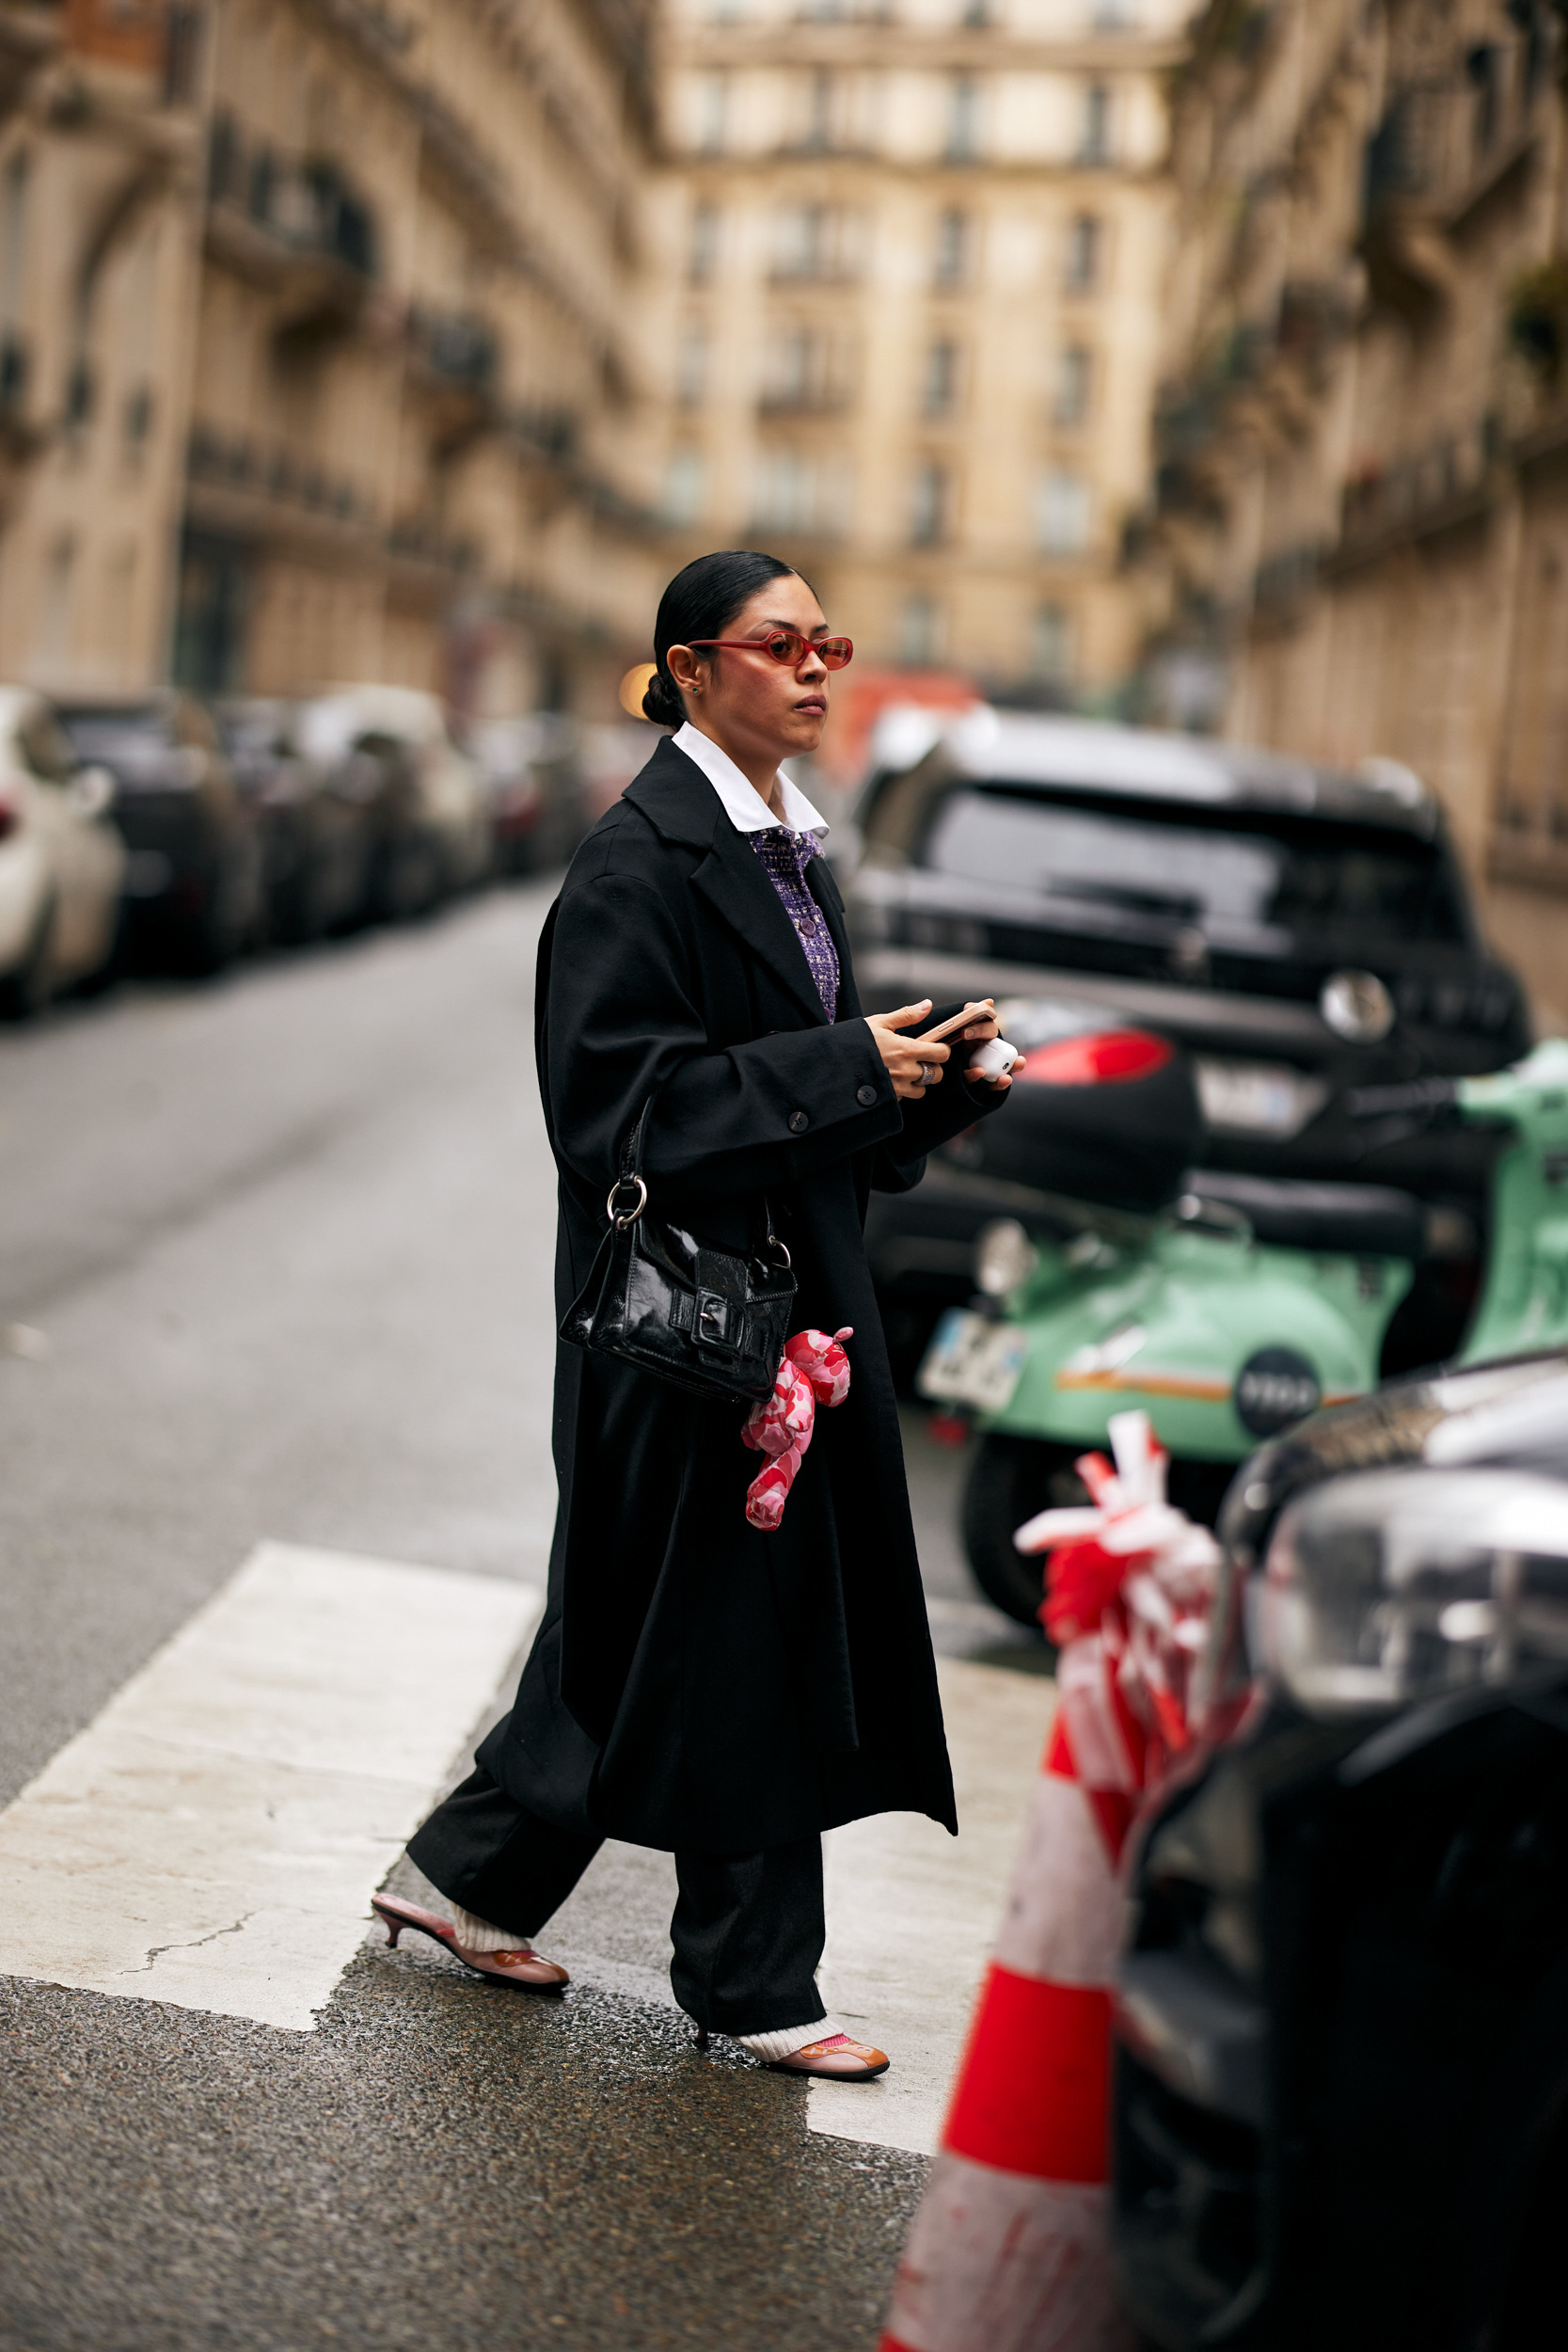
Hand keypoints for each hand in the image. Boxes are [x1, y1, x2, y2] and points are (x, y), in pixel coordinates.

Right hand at [864, 1000, 1008, 1100]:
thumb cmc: (854, 1042)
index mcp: (906, 1049)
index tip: (935, 1047)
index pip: (941, 1053)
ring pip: (921, 1090)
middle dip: (932, 1068)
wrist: (833, 1065)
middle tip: (919, 1061)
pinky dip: (900, 1091)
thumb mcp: (879, 1023)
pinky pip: (903, 1098)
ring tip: (903, 1073)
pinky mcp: (888, 1099)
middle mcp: (905, 1071)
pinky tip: (889, 1081)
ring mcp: (897, 1088)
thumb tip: (927, 1005)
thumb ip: (906, 1015)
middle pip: (936, 1075)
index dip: (941, 1050)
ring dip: (917, 1083)